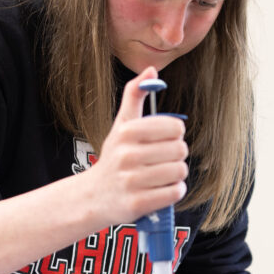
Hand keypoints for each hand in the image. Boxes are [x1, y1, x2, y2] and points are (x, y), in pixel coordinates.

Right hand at [86, 67, 188, 225]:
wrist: (93, 196)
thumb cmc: (113, 158)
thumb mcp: (121, 125)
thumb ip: (135, 96)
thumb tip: (151, 70)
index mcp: (127, 132)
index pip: (176, 127)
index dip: (174, 135)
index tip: (162, 141)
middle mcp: (127, 155)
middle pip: (181, 150)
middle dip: (175, 156)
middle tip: (160, 161)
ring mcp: (131, 181)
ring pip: (180, 171)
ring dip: (175, 175)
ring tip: (159, 176)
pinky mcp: (138, 204)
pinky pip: (175, 192)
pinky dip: (173, 192)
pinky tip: (159, 190)